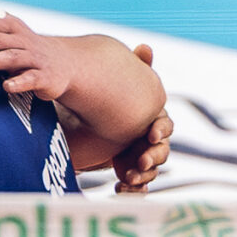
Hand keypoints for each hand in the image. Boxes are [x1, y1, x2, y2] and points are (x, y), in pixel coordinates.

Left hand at [0, 0, 73, 100]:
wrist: (63, 64)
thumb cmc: (23, 46)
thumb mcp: (3, 30)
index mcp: (9, 26)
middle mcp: (22, 39)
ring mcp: (34, 58)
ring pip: (12, 57)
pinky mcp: (45, 76)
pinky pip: (32, 78)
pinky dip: (19, 82)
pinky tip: (7, 86)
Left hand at [112, 52, 172, 192]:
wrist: (71, 128)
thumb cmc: (98, 106)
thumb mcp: (112, 89)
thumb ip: (133, 70)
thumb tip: (145, 46)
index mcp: (149, 121)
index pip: (164, 126)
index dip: (161, 130)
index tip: (151, 134)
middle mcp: (147, 141)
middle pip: (161, 151)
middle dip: (154, 156)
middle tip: (142, 160)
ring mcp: (138, 159)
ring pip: (150, 172)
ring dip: (143, 176)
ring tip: (127, 177)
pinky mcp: (127, 175)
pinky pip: (137, 188)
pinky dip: (132, 190)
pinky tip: (120, 188)